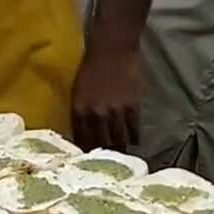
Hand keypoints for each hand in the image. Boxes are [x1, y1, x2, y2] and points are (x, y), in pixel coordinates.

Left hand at [71, 35, 141, 150]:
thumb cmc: (90, 66)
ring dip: (120, 148)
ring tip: (123, 156)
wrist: (111, 49)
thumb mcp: (77, 89)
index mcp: (79, 109)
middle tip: (108, 164)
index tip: (88, 160)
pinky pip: (134, 126)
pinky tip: (136, 141)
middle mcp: (95, 113)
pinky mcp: (132, 105)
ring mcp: (115, 110)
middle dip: (103, 153)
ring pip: (118, 137)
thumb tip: (81, 129)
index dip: (84, 150)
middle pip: (100, 141)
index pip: (80, 138)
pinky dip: (135, 135)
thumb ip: (79, 110)